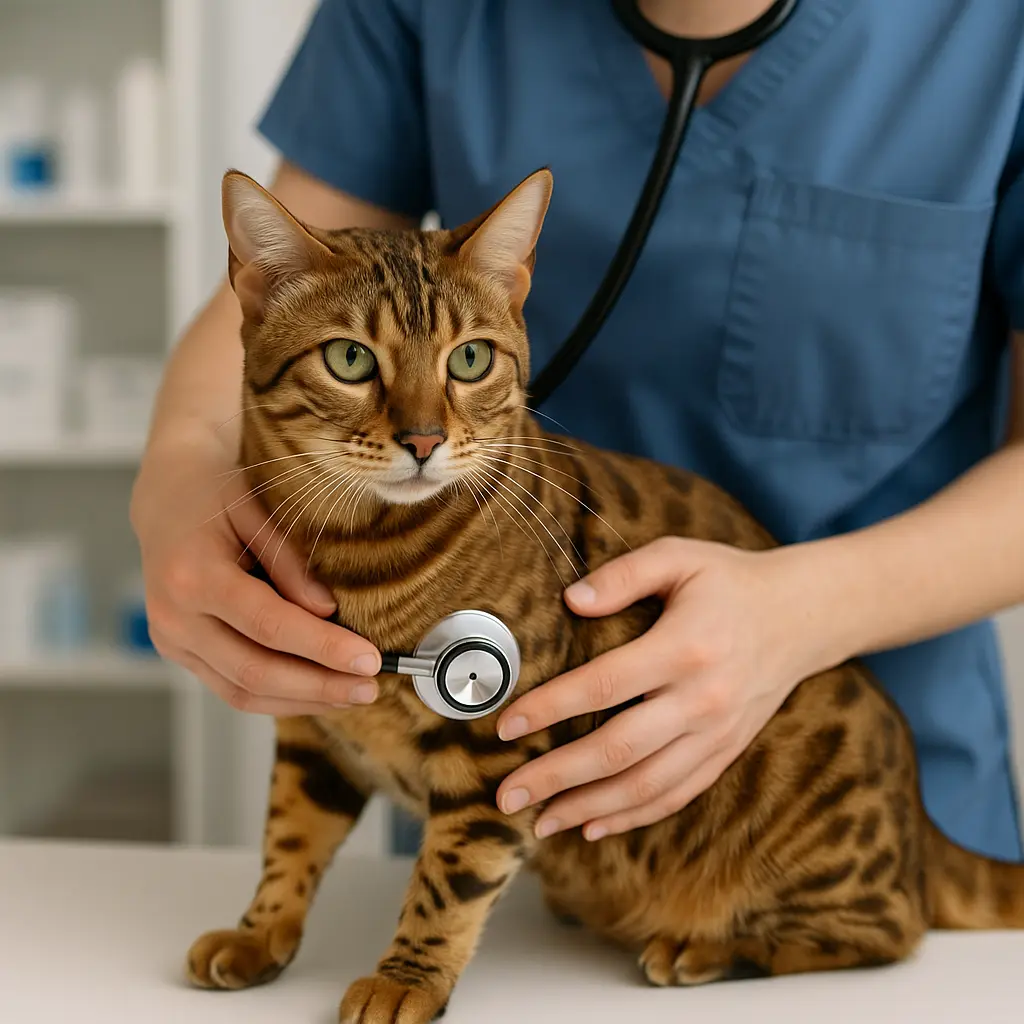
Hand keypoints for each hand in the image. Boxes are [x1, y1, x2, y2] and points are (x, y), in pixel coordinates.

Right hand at [130, 427, 380, 714]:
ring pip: (242, 691)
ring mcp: (171, 640)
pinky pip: (231, 689)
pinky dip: (279, 698)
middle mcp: (174, 616)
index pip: (268, 624)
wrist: (166, 496)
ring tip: (354, 695)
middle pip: (255, 670)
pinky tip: (319, 693)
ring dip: (303, 700)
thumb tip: (328, 610)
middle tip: (370, 688)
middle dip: (320, 685)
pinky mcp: (179, 652)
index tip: (369, 658)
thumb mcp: (258, 507)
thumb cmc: (216, 492)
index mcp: (192, 574)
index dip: (322, 647)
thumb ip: (290, 560)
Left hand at [495, 536, 835, 840]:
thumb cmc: (730, 581)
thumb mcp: (679, 557)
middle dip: (556, 777)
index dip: (550, 708)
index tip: (506, 726)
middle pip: (617, 750)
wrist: (803, 617)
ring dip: (587, 809)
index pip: (603, 685)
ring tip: (540, 822)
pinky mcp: (726, 752)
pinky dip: (633, 816)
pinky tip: (593, 827)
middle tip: (507, 793)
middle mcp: (702, 699)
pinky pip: (676, 794)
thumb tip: (570, 600)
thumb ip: (623, 575)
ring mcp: (717, 734)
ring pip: (644, 785)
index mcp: (684, 647)